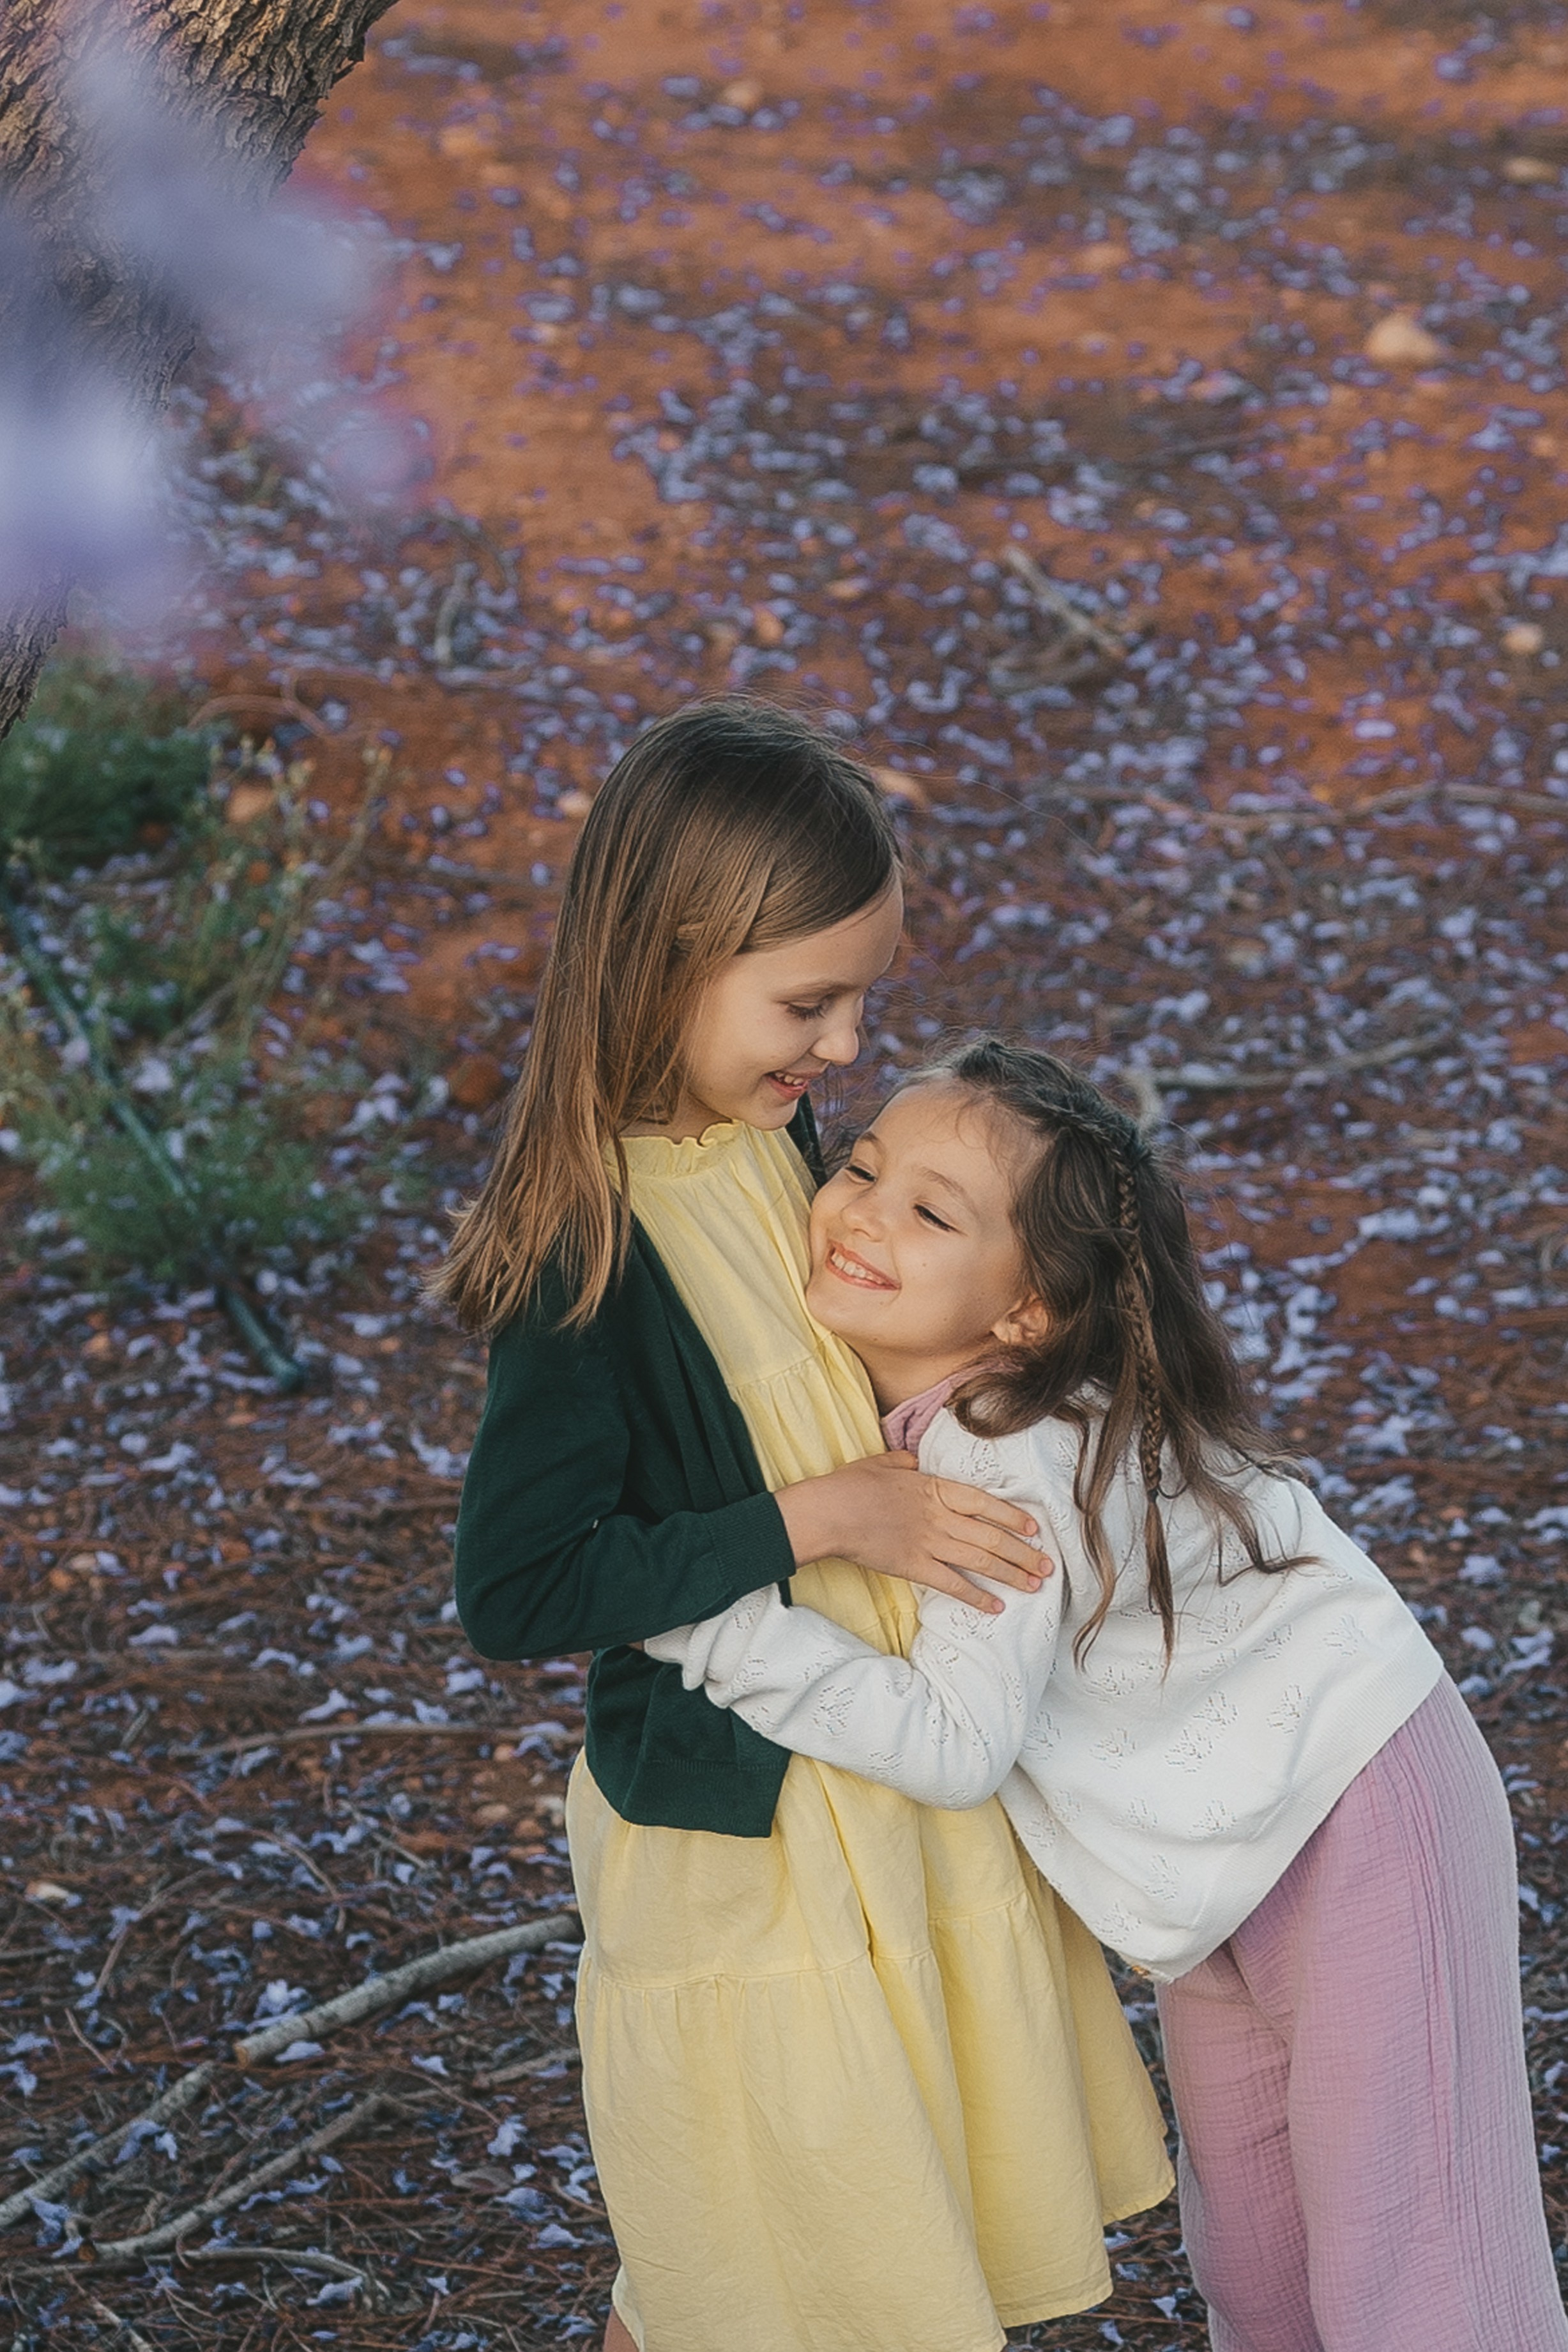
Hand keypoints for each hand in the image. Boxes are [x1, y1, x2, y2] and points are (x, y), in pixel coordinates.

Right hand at [774, 1451, 1050, 1613]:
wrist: (828, 1512)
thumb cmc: (851, 1484)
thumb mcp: (883, 1462)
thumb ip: (906, 1461)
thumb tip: (916, 1460)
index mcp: (935, 1488)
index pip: (985, 1503)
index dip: (1013, 1516)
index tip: (1035, 1528)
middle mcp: (939, 1516)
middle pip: (991, 1537)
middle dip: (1024, 1553)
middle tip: (1048, 1566)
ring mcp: (928, 1543)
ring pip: (980, 1561)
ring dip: (1011, 1574)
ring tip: (1034, 1585)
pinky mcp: (914, 1567)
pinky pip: (952, 1584)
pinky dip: (976, 1596)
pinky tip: (996, 1606)